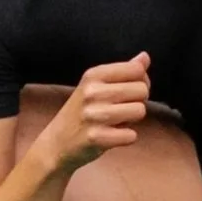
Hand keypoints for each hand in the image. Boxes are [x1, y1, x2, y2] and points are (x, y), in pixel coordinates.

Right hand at [37, 54, 151, 174]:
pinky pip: (132, 135)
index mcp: (93, 75)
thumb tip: (145, 57)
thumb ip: (123, 71)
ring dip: (132, 120)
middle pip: (142, 90)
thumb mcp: (96, 85)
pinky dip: (126, 138)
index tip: (130, 91)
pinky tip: (112, 136)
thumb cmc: (81, 111)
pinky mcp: (96, 138)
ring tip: (115, 122)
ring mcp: (94, 115)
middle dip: (138, 101)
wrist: (56, 143)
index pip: (137, 69)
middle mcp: (92, 91)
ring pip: (140, 111)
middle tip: (121, 109)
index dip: (142, 81)